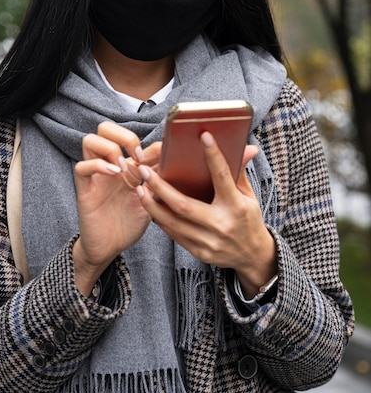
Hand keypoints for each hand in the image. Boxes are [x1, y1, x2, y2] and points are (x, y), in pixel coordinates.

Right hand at [73, 121, 160, 294]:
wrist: (110, 248)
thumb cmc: (129, 223)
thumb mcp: (150, 199)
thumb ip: (157, 180)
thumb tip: (171, 161)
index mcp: (125, 165)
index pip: (129, 137)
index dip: (148, 141)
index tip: (164, 155)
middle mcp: (109, 165)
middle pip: (105, 128)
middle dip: (123, 135)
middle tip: (137, 155)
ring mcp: (95, 176)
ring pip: (89, 140)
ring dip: (109, 147)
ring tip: (123, 164)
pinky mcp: (84, 190)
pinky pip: (81, 167)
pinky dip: (98, 165)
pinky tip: (114, 174)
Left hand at [136, 131, 276, 298]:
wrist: (253, 255)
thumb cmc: (249, 219)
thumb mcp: (249, 196)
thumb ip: (239, 173)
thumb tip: (247, 147)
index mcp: (236, 206)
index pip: (222, 177)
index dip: (214, 156)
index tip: (203, 137)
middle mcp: (221, 224)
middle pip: (183, 205)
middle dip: (160, 187)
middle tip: (145, 170)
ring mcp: (209, 241)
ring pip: (172, 222)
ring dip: (152, 204)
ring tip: (140, 187)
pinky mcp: (199, 252)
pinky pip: (174, 234)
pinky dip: (160, 218)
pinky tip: (150, 205)